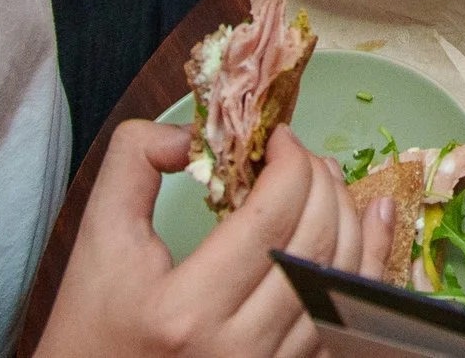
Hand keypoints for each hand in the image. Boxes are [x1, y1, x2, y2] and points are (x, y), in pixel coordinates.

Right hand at [36, 124, 392, 357]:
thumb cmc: (91, 328)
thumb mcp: (96, 240)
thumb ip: (135, 163)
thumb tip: (196, 128)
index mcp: (188, 310)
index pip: (272, 218)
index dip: (288, 163)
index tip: (278, 137)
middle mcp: (238, 349)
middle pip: (315, 243)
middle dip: (319, 181)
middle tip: (299, 155)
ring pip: (341, 278)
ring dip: (347, 214)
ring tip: (325, 179)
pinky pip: (349, 315)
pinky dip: (369, 261)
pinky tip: (374, 218)